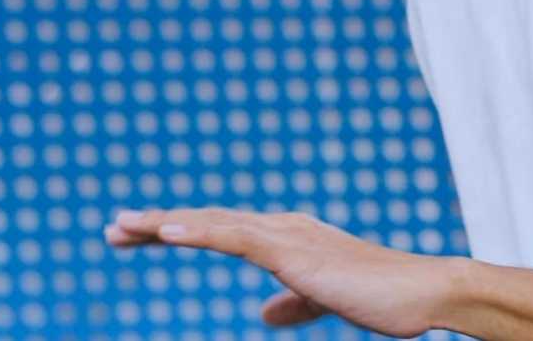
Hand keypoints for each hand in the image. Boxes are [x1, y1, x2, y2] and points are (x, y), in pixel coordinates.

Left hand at [104, 206, 461, 336]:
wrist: (421, 292)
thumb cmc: (381, 296)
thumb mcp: (324, 300)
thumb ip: (294, 301)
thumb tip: (264, 311)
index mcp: (288, 238)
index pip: (221, 232)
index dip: (179, 231)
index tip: (137, 237)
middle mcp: (283, 228)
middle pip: (208, 222)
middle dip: (158, 225)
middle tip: (111, 229)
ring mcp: (288, 236)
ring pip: (214, 225)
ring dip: (166, 225)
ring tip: (122, 227)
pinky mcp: (293, 251)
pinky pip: (236, 239)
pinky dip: (199, 232)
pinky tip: (167, 232)